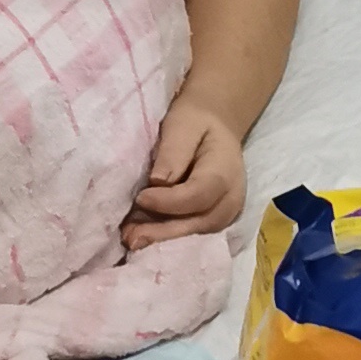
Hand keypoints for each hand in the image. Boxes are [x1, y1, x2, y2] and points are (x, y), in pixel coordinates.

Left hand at [125, 93, 245, 248]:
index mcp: (225, 171)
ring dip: (162, 237)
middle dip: (162, 231)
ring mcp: (226, 214)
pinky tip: (142, 234)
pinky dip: (167, 235)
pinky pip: (191, 233)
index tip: (140, 198)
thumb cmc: (196, 122)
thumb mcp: (183, 125)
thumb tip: (157, 182)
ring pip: (194, 233)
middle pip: (198, 222)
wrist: (216, 126)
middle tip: (129, 237)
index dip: (168, 202)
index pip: (198, 195)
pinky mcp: (214, 221)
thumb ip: (173, 152)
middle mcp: (231, 199)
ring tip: (130, 237)